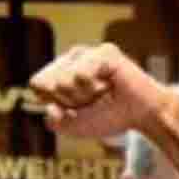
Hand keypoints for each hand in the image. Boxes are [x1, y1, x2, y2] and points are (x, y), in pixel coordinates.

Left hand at [29, 43, 171, 137]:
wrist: (141, 116)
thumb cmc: (108, 117)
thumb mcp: (73, 126)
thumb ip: (54, 122)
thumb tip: (49, 108)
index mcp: (59, 72)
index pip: (36, 84)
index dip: (53, 101)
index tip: (74, 106)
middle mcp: (71, 59)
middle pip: (47, 83)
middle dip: (67, 101)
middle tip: (91, 101)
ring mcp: (87, 53)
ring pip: (62, 81)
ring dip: (82, 96)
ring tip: (102, 93)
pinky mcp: (104, 52)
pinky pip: (80, 74)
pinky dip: (92, 88)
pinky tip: (109, 85)